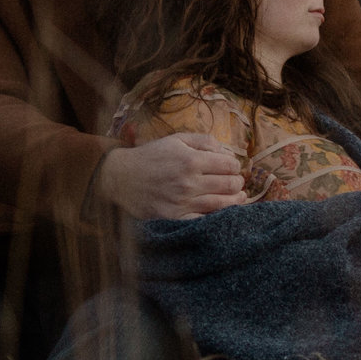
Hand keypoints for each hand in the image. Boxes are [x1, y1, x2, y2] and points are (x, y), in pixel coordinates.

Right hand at [94, 133, 246, 219]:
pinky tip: (223, 213)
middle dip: (238, 183)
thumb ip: (204, 141)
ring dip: (236, 200)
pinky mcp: (176, 217)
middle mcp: (189, 182)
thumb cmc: (151, 156)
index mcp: (191, 159)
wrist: (121, 178)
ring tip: (239, 197)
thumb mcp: (176, 139)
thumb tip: (229, 152)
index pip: (230, 165)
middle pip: (230, 185)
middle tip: (237, 183)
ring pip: (223, 204)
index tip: (233, 168)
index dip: (235, 166)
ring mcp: (183, 202)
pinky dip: (218, 217)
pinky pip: (205, 220)